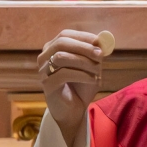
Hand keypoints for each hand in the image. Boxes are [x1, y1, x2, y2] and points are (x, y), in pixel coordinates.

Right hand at [38, 30, 102, 146]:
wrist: (73, 111)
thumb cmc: (81, 87)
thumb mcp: (91, 68)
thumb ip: (94, 54)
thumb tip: (103, 39)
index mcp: (53, 49)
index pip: (65, 35)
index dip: (83, 37)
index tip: (99, 42)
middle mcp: (44, 57)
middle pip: (61, 43)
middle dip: (84, 47)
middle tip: (100, 55)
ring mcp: (43, 71)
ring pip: (61, 57)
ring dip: (83, 62)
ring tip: (98, 71)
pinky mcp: (47, 85)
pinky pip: (64, 74)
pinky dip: (82, 75)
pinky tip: (93, 80)